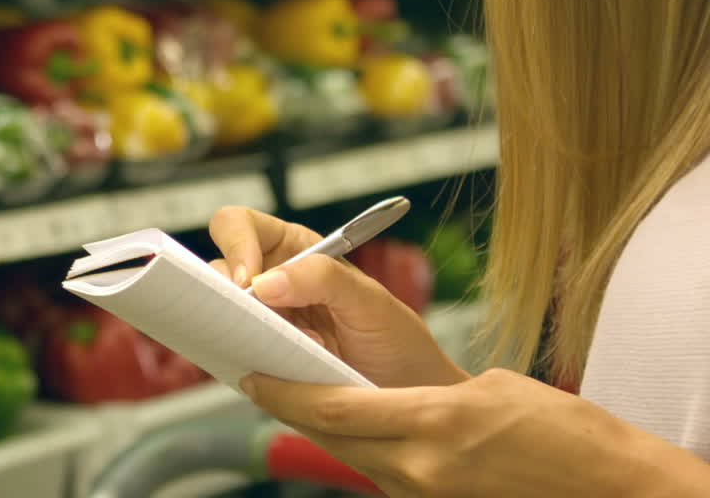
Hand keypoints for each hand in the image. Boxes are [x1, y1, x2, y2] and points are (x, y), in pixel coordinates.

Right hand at [209, 207, 463, 386]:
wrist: (409, 399)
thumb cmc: (397, 344)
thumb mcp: (370, 302)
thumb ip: (323, 278)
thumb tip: (264, 282)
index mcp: (296, 251)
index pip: (241, 225)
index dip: (234, 244)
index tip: (247, 280)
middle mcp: (271, 281)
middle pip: (216, 265)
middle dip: (223, 287)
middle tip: (248, 316)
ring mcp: (261, 321)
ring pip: (217, 310)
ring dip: (238, 326)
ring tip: (280, 346)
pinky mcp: (257, 357)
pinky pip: (228, 349)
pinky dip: (239, 356)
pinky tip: (271, 365)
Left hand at [240, 369, 704, 497]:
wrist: (612, 490)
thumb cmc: (564, 432)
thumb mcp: (491, 390)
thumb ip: (428, 396)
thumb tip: (391, 401)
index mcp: (432, 424)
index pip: (332, 409)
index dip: (283, 393)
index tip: (250, 375)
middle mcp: (419, 468)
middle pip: (332, 436)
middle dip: (290, 409)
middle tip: (260, 382)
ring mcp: (426, 493)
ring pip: (354, 456)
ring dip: (324, 428)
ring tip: (299, 396)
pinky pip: (384, 472)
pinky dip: (361, 448)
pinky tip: (354, 428)